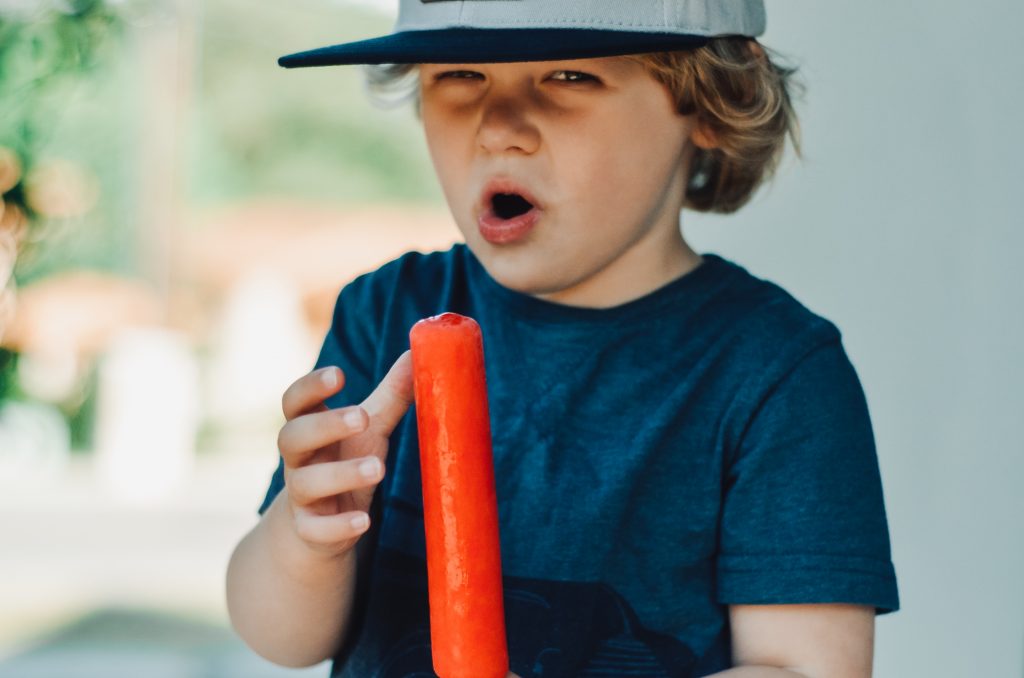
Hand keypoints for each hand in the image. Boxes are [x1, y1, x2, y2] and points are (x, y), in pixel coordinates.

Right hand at [276, 351, 413, 557]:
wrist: (318, 523)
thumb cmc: (346, 459)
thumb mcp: (369, 427)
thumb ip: (389, 395)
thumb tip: (417, 353)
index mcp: (308, 427)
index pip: (294, 402)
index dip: (310, 387)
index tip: (339, 374)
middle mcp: (298, 459)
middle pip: (293, 437)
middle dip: (325, 425)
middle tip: (362, 417)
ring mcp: (300, 496)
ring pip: (305, 483)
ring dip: (340, 474)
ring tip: (378, 468)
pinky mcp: (310, 530)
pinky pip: (315, 530)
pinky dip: (338, 526)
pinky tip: (364, 521)